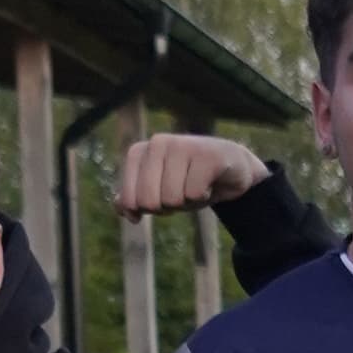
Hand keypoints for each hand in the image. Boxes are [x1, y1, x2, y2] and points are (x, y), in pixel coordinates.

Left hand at [111, 130, 262, 216]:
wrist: (231, 167)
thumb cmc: (189, 180)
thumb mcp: (157, 191)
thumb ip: (133, 199)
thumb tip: (121, 210)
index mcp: (139, 151)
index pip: (129, 201)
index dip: (147, 209)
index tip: (162, 196)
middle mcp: (157, 143)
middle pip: (150, 202)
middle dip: (167, 207)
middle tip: (181, 192)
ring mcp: (182, 145)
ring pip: (173, 200)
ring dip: (188, 202)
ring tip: (197, 185)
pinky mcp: (206, 155)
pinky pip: (194, 195)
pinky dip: (204, 197)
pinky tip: (210, 182)